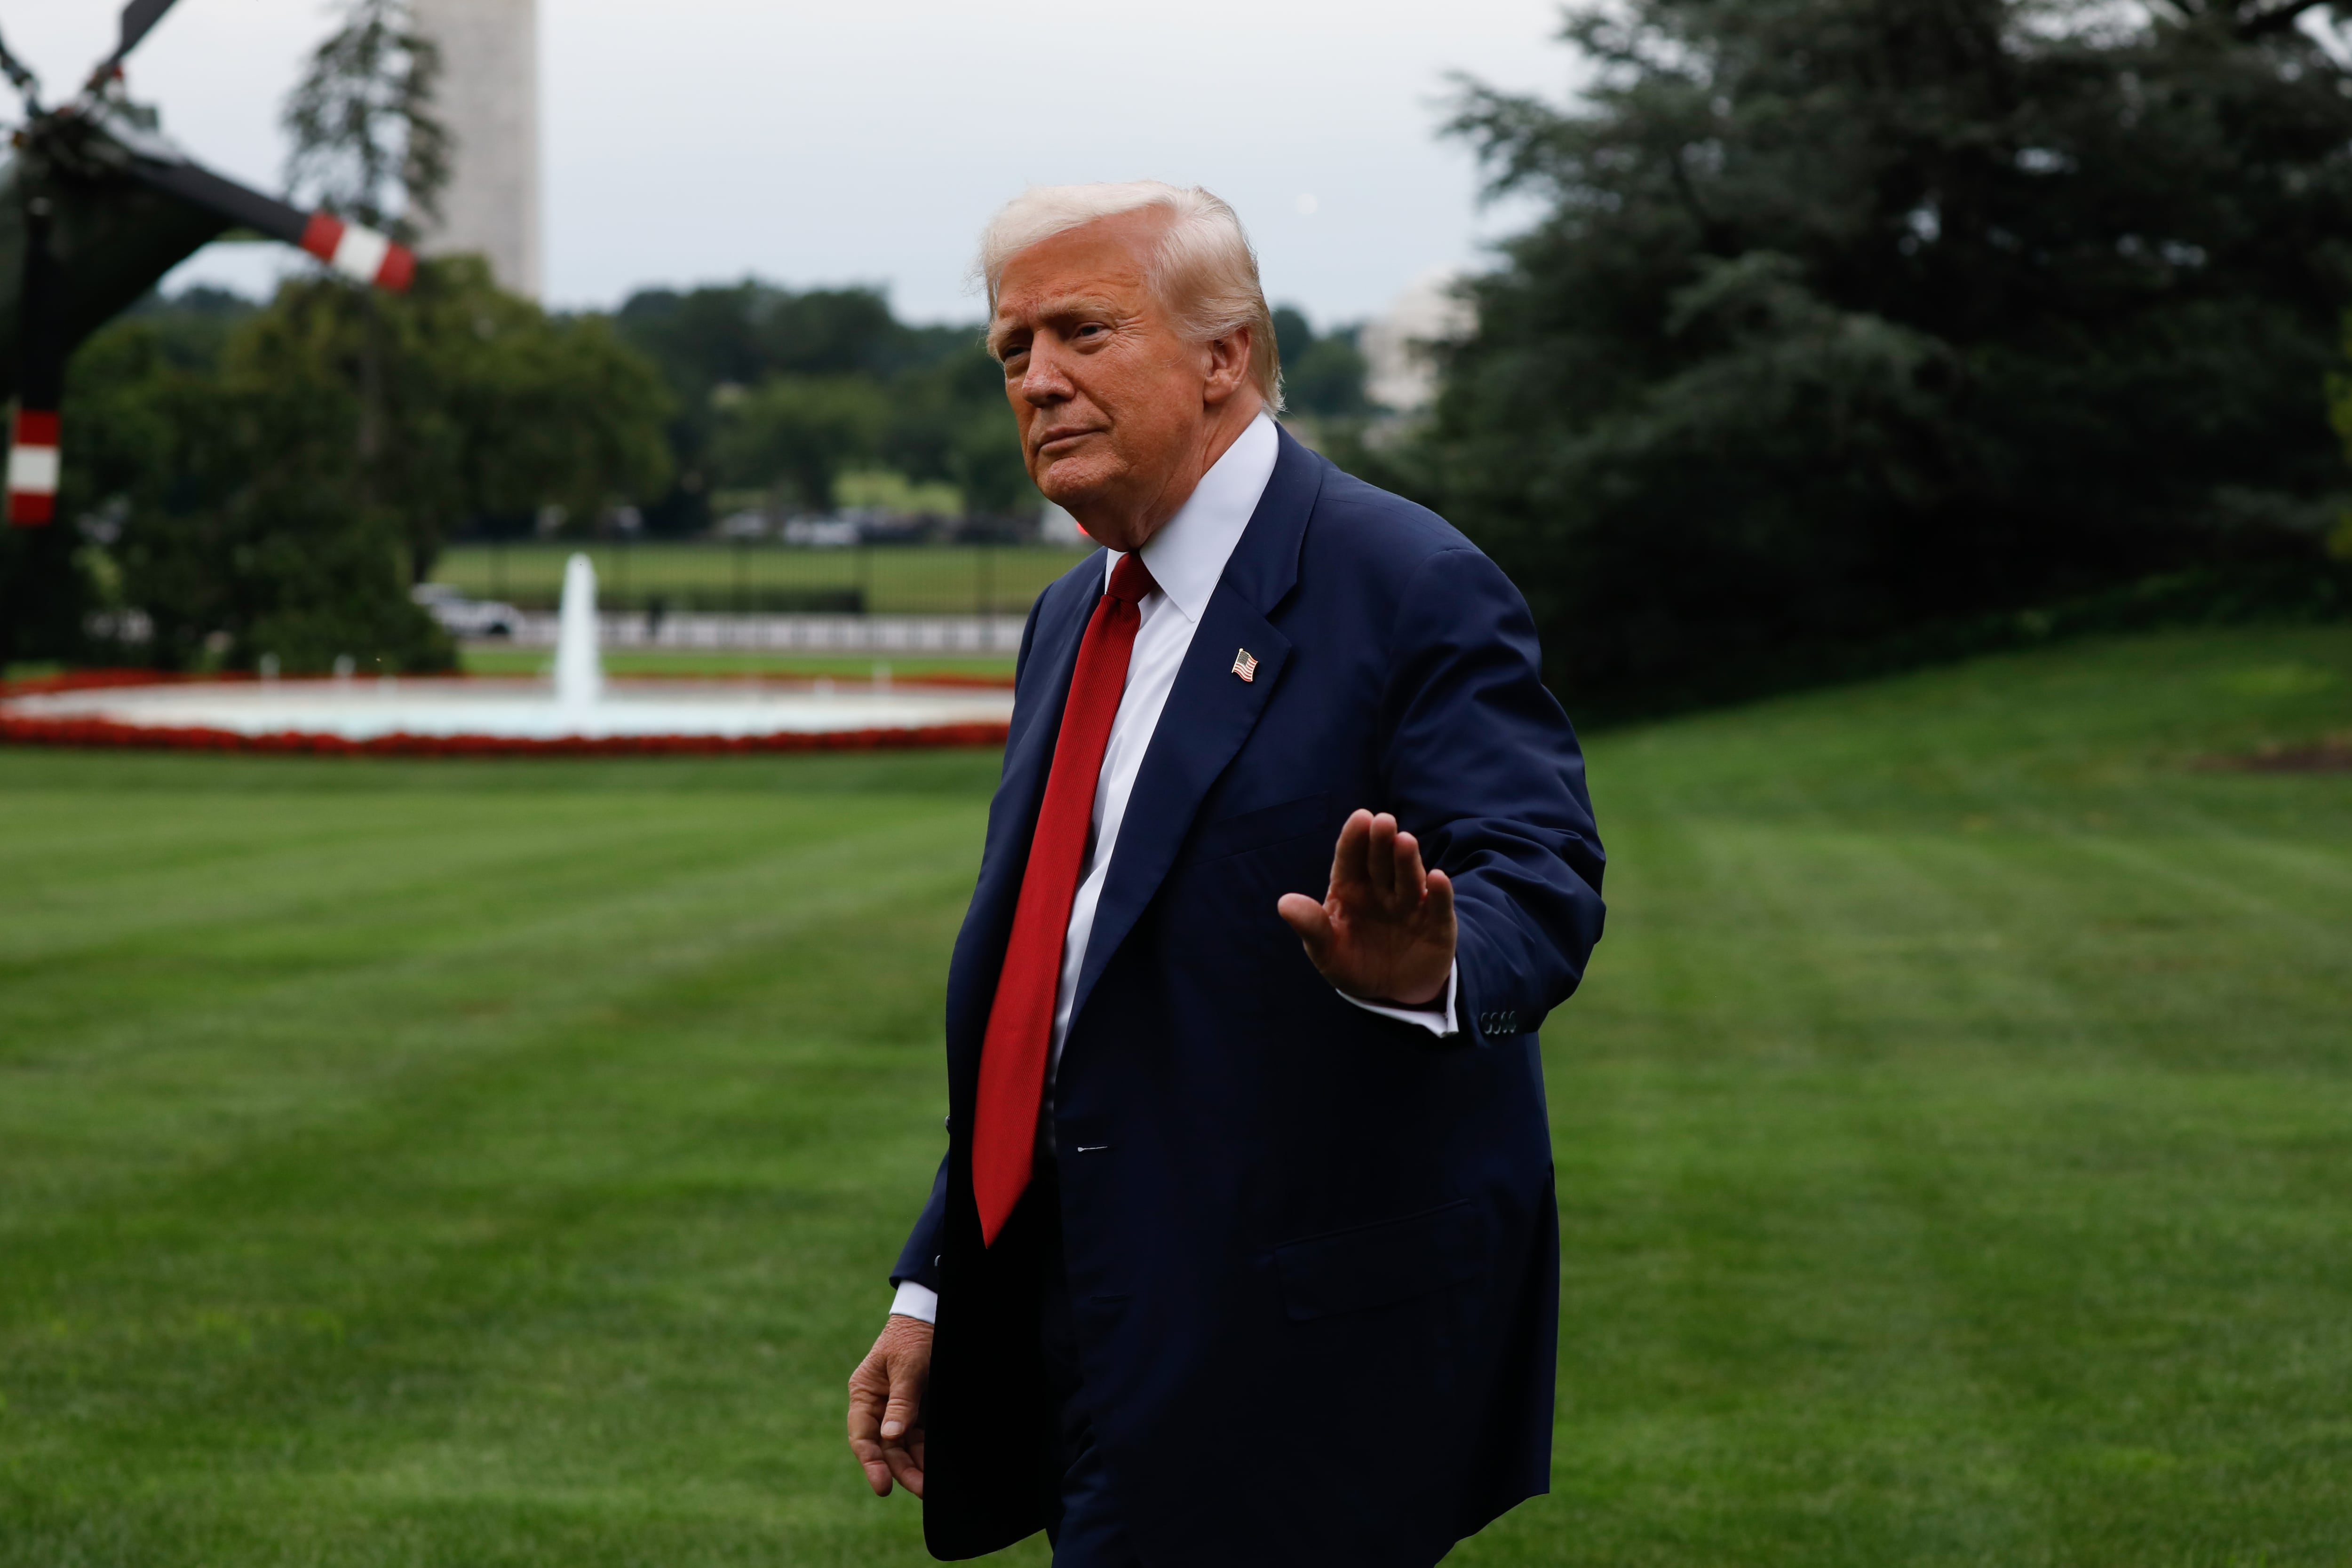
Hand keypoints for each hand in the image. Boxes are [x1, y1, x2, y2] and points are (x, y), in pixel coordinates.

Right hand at [847, 1313, 931, 1497]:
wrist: (930, 1316)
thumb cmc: (913, 1337)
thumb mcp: (907, 1367)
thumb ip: (901, 1402)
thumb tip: (890, 1437)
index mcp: (864, 1394)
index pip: (863, 1436)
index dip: (871, 1463)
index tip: (883, 1486)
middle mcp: (878, 1407)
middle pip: (885, 1447)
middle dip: (901, 1471)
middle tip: (921, 1490)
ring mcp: (897, 1410)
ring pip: (903, 1446)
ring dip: (916, 1466)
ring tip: (930, 1486)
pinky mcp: (916, 1410)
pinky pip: (918, 1437)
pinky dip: (925, 1453)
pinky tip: (934, 1467)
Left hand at [1278, 809, 1456, 1006]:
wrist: (1391, 992)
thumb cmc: (1353, 963)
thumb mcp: (1326, 951)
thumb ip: (1311, 926)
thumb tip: (1284, 903)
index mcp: (1351, 889)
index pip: (1351, 859)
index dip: (1355, 839)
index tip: (1360, 818)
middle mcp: (1382, 890)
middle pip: (1381, 862)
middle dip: (1381, 842)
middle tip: (1382, 821)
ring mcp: (1410, 904)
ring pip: (1408, 877)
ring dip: (1407, 860)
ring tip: (1405, 841)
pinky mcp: (1436, 924)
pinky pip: (1437, 906)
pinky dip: (1439, 893)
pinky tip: (1437, 878)